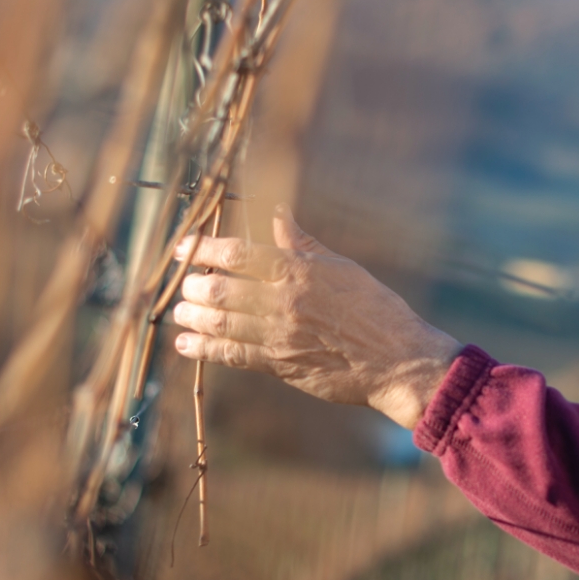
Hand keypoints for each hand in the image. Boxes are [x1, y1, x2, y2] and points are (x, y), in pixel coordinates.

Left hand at [171, 206, 461, 427]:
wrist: (397, 361)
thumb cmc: (375, 309)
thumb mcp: (341, 268)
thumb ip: (302, 243)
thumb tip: (278, 213)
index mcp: (299, 271)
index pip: (239, 254)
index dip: (203, 249)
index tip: (182, 248)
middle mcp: (284, 302)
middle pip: (221, 290)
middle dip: (193, 286)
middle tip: (184, 284)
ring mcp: (280, 336)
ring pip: (220, 324)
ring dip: (192, 317)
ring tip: (181, 312)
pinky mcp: (280, 366)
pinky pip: (232, 355)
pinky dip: (204, 349)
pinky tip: (187, 344)